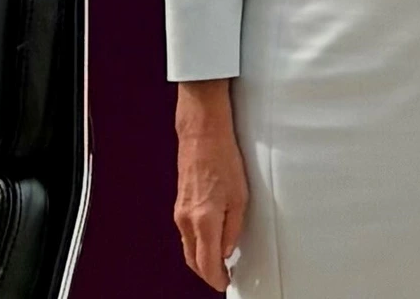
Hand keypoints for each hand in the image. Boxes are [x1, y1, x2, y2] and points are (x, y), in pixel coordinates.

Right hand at [171, 81, 247, 291]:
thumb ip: (233, 228)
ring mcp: (180, 213)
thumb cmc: (224, 159)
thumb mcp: (240, 196)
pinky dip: (195, 244)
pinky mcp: (178, 206)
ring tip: (218, 264)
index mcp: (204, 220)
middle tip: (222, 277)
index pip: (207, 262)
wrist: (202, 135)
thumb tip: (227, 250)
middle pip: (193, 259)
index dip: (216, 277)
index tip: (224, 283)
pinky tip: (207, 242)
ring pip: (187, 247)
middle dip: (207, 273)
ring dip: (200, 260)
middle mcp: (187, 220)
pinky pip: (185, 234)